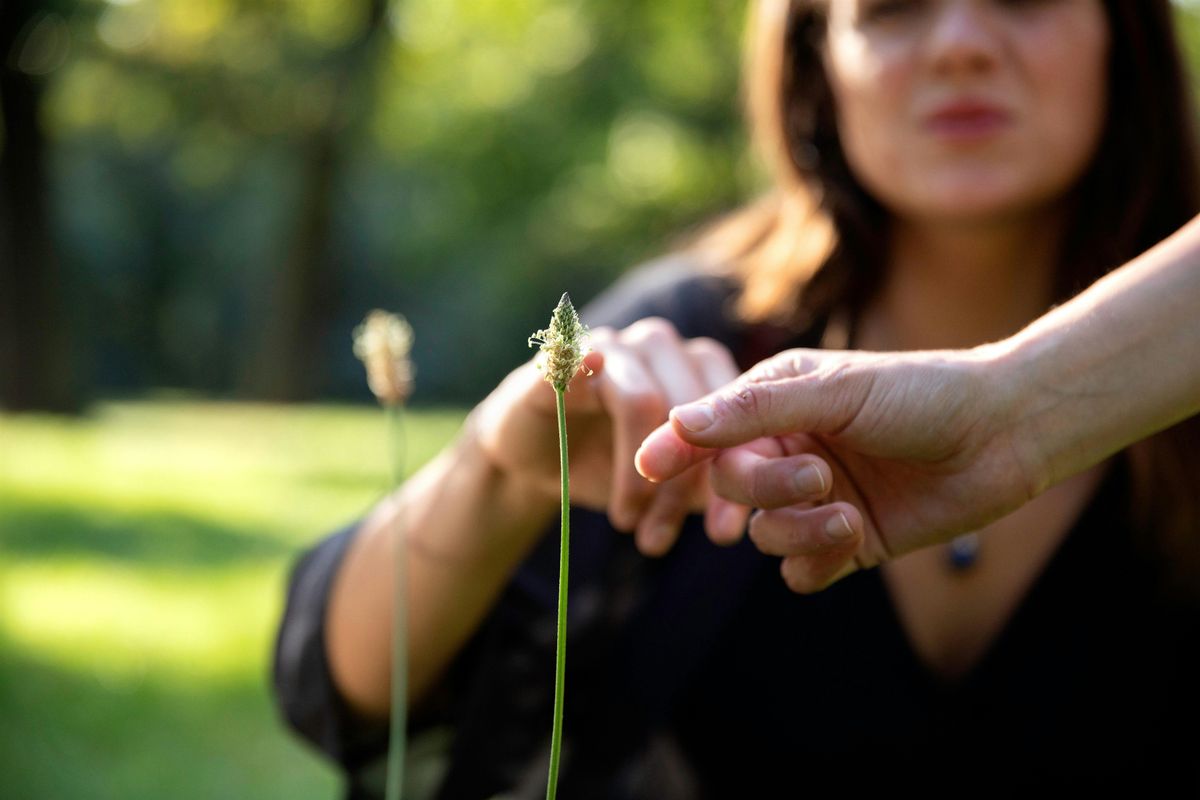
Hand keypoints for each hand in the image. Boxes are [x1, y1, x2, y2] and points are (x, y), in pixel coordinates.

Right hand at [473, 317, 749, 555]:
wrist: (530, 458)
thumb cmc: (609, 464)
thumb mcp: (668, 483)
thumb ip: (708, 487)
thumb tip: (741, 520)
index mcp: (697, 366)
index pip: (736, 413)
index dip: (733, 473)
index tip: (725, 535)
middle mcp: (659, 347)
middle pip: (694, 409)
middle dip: (683, 483)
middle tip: (666, 538)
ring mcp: (609, 345)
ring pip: (645, 402)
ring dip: (638, 475)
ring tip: (630, 525)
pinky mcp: (558, 359)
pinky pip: (576, 369)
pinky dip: (586, 398)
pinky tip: (586, 420)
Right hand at [635, 346, 1042, 590]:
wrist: (1003, 432)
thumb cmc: (920, 392)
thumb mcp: (836, 389)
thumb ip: (755, 408)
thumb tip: (679, 422)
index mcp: (777, 405)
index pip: (709, 434)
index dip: (677, 451)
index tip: (645, 466)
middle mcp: (789, 452)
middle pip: (734, 489)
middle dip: (768, 491)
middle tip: (820, 478)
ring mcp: (816, 500)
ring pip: (766, 535)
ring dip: (799, 530)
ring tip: (847, 515)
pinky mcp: (847, 541)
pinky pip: (800, 571)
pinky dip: (815, 563)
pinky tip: (850, 541)